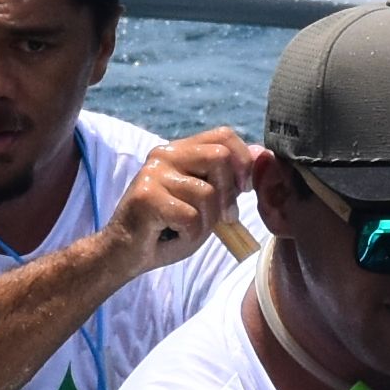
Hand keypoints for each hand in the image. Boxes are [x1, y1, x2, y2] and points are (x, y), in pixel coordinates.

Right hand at [103, 129, 253, 274]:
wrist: (127, 253)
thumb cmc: (169, 228)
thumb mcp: (207, 201)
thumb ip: (230, 178)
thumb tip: (263, 154)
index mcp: (181, 150)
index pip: (224, 136)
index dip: (243, 161)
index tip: (243, 189)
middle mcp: (165, 154)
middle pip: (220, 158)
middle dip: (229, 194)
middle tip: (224, 218)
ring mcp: (153, 173)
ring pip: (207, 193)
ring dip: (207, 222)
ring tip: (186, 229)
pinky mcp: (146, 196)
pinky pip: (190, 216)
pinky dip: (190, 234)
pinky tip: (171, 235)